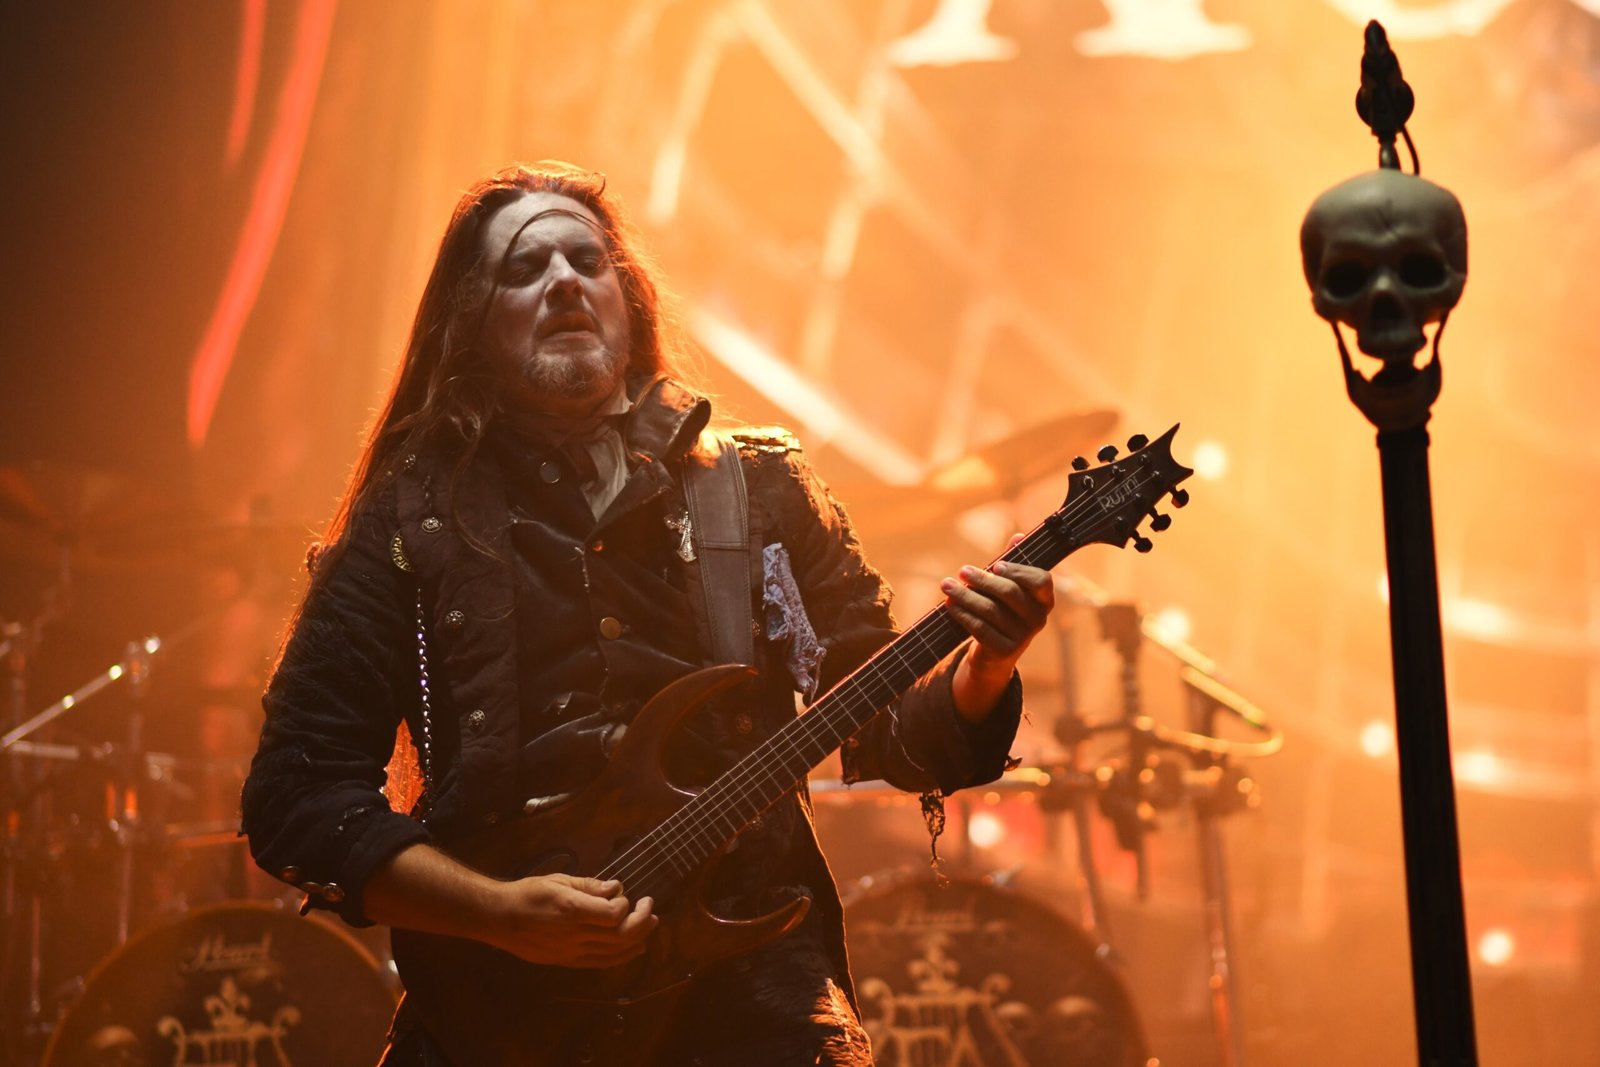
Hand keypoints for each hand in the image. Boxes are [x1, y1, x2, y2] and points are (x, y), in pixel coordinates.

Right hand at [486, 873, 657, 967]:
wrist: (500, 919)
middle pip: (619, 936)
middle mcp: (574, 934)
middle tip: (651, 907)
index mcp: (571, 910)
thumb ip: (589, 885)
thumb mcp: (558, 880)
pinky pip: (601, 963)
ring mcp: (571, 952)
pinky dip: (622, 956)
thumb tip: (615, 887)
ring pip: (614, 952)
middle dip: (642, 922)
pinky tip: (633, 949)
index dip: (626, 906)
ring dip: (638, 939)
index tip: (626, 895)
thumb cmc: (528, 894)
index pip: (613, 915)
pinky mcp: (567, 962)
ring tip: (650, 926)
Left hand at [941, 535, 1054, 720]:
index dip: (1019, 571)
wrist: (994, 654)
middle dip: (983, 580)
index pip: (1041, 580)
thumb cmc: (1002, 611)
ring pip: (990, 610)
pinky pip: (980, 628)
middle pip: (1010, 593)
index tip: (995, 565)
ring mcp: (1023, 637)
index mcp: (1045, 600)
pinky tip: (949, 604)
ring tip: (946, 585)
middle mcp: (1039, 619)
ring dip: (965, 595)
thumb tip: (1018, 536)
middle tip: (962, 571)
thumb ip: (1012, 563)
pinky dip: (962, 614)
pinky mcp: (1004, 651)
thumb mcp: (1008, 587)